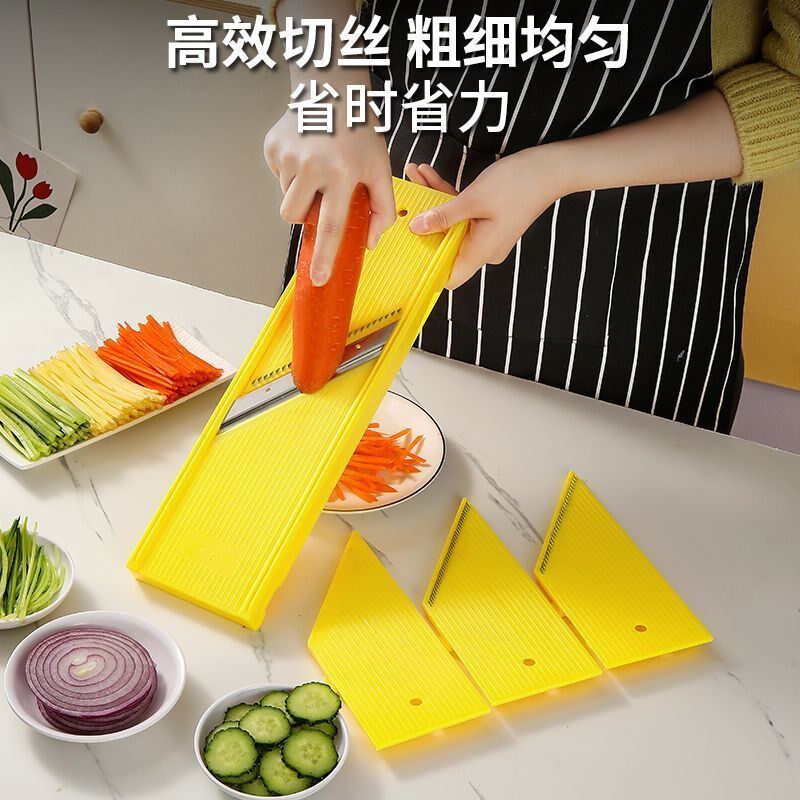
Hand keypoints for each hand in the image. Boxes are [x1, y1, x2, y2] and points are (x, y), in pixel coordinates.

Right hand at [264, 110, 394, 284]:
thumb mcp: (380, 167)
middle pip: (294, 216)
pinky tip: (307, 154)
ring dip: (301, 192)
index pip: (331, 225)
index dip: (325, 255)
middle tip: (321, 192)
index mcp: (341, 173)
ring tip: (317, 167)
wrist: (331, 87)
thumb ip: (382, 208)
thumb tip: (370, 242)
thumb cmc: (358, 128)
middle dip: (304, 214)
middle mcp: (312, 166)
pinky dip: (292, 174)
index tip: (318, 277)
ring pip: (286, 198)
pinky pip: (278, 178)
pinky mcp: (272, 148)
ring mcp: (288, 156)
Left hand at [406, 149, 566, 288]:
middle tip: (406, 195)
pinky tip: (430, 175)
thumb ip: (443, 216)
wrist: (550, 168)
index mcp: (482, 251)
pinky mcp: (487, 219)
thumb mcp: (473, 199)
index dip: (428, 268)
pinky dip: (446, 196)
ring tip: (416, 174)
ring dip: (432, 201)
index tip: (406, 249)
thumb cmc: (518, 184)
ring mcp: (486, 233)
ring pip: (450, 223)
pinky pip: (461, 212)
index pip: (449, 276)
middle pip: (444, 244)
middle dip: (422, 220)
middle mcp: (484, 248)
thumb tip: (417, 228)